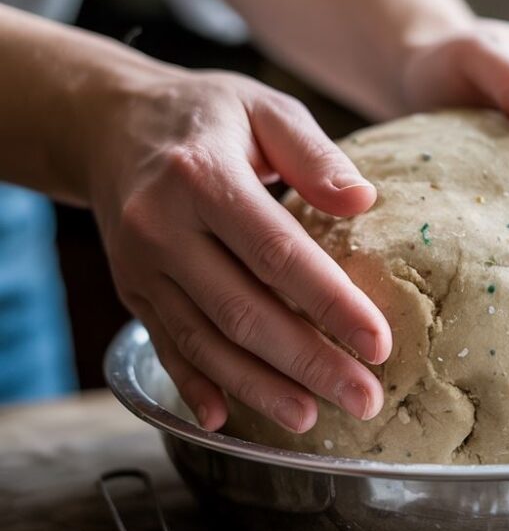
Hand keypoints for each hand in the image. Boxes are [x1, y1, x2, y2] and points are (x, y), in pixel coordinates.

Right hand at [89, 67, 391, 431]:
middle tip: (365, 400)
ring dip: (260, 388)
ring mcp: (141, 268)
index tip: (378, 343)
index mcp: (202, 177)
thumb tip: (363, 200)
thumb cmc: (206, 115)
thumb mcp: (264, 108)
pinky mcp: (133, 293)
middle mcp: (162, 229)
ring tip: (311, 420)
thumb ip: (314, 154)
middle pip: (243, 311)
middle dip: (308, 363)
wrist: (107, 125)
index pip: (276, 253)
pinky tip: (226, 422)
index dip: (329, 303)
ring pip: (204, 342)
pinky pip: (166, 347)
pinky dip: (196, 386)